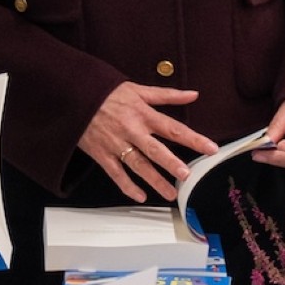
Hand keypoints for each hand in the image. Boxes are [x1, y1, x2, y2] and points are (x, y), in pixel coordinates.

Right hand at [79, 83, 221, 202]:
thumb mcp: (138, 89)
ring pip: (137, 165)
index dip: (193, 138)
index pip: (173, 128)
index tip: (211, 148)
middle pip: (155, 149)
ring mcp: (116, 144)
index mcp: (143, 113)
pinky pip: (115, 173)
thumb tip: (193, 94)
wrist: (74, 96)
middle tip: (185, 175)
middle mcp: (132, 130)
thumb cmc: (107, 92)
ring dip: (154, 180)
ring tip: (169, 193)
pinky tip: (139, 196)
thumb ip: (167, 95)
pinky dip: (126, 185)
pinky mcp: (102, 154)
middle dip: (170, 163)